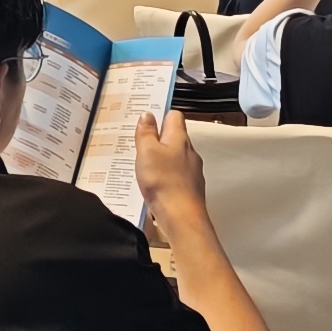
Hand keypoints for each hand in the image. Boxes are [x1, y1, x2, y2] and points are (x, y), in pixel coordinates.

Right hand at [130, 100, 208, 239]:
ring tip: (142, 164)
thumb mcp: (147, 151)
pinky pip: (174, 176)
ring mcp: (191, 171)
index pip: (174, 116)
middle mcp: (189, 153)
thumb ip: (146, 132)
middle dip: (158, 138)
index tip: (148, 117)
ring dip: (160, 158)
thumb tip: (147, 116)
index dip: (161, 114)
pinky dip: (164, 176)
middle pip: (175, 137)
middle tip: (140, 141)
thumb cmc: (165, 182)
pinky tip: (152, 184)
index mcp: (179, 139)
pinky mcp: (188, 188)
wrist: (180, 216)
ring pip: (174, 157)